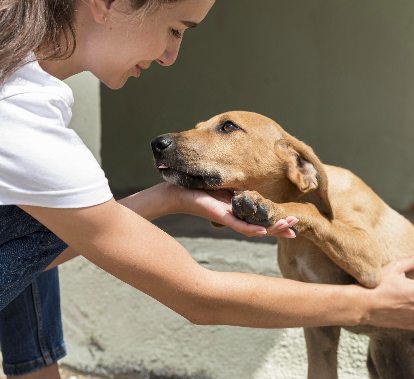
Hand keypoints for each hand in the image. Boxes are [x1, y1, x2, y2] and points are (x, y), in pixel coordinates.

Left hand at [166, 184, 297, 237]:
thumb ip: (239, 190)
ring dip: (272, 229)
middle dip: (280, 227)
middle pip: (261, 227)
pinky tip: (264, 231)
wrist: (177, 193)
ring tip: (289, 227)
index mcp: (238, 212)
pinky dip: (252, 228)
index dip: (277, 224)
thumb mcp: (225, 188)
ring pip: (254, 229)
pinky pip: (238, 225)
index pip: (262, 220)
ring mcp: (228, 219)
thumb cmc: (199, 189)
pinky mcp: (220, 216)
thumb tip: (253, 186)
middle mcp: (235, 218)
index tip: (294, 225)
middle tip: (296, 228)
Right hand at [360, 255, 413, 329]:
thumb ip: (411, 262)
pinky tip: (408, 308)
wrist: (363, 305)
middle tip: (410, 290)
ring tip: (408, 297)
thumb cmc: (377, 285)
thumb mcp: (393, 268)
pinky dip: (413, 314)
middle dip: (413, 292)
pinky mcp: (410, 326)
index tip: (411, 283)